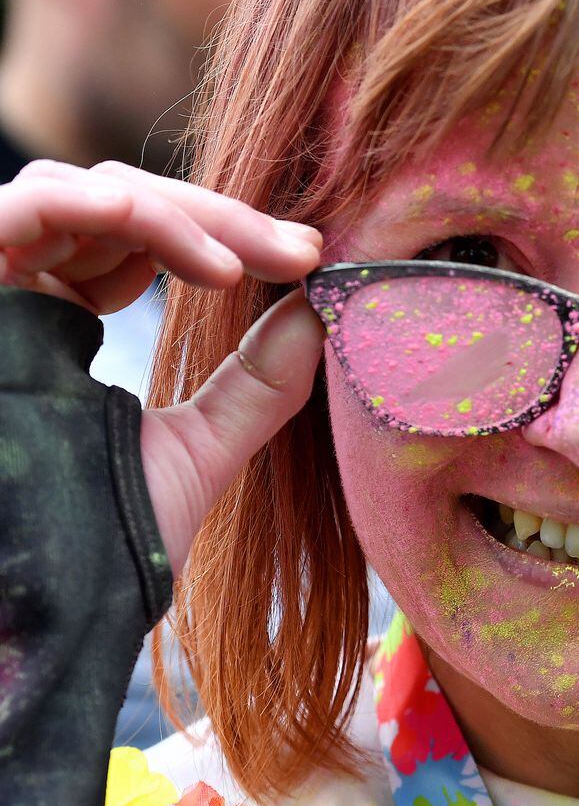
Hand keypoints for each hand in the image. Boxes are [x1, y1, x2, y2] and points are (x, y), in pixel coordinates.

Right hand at [0, 160, 326, 572]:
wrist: (36, 613)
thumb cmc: (101, 543)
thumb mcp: (197, 450)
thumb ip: (256, 386)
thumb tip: (320, 315)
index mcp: (58, 324)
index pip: (138, 238)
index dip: (224, 233)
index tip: (309, 258)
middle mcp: (14, 295)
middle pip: (115, 203)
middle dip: (219, 218)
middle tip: (300, 251)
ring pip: (75, 192)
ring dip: (176, 215)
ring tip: (242, 269)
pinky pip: (25, 209)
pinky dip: (106, 211)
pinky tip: (183, 249)